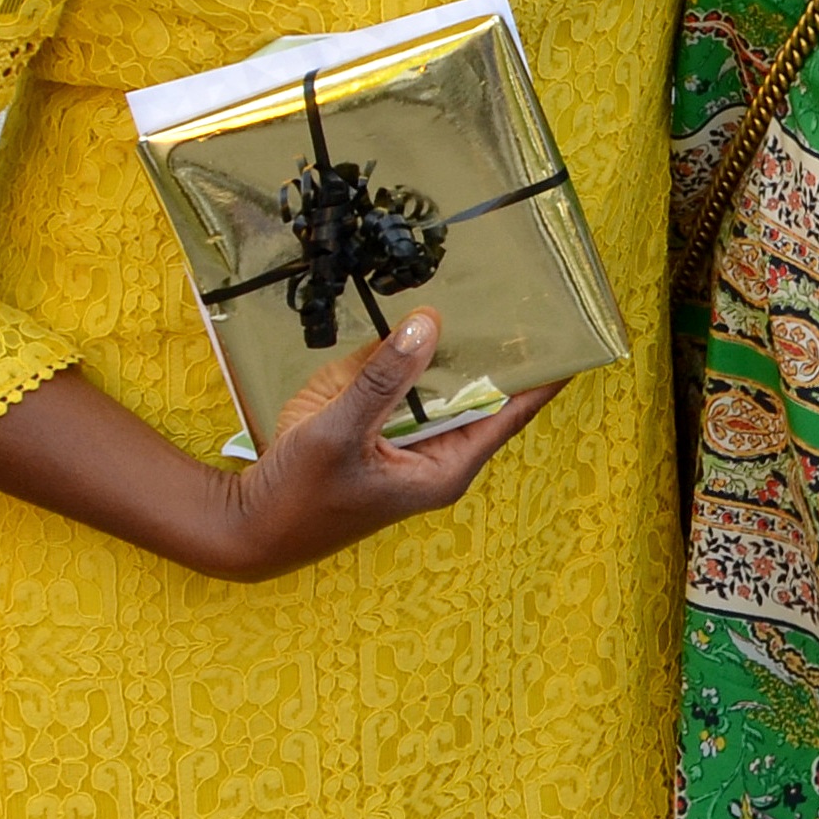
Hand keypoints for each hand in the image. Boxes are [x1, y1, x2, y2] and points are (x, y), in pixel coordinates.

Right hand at [211, 315, 557, 581]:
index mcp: (446, 468)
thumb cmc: (296, 495)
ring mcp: (412, 450)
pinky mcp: (383, 440)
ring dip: (453, 350)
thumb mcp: (338, 432)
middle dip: (499, 348)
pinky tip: (412, 326)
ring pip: (445, 390)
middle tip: (522, 289)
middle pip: (485, 394)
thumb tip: (429, 324)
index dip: (546, 372)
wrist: (246, 529)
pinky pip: (409, 393)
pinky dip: (412, 363)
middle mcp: (439, 460)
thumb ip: (383, 379)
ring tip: (480, 291)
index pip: (513, 411)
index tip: (573, 328)